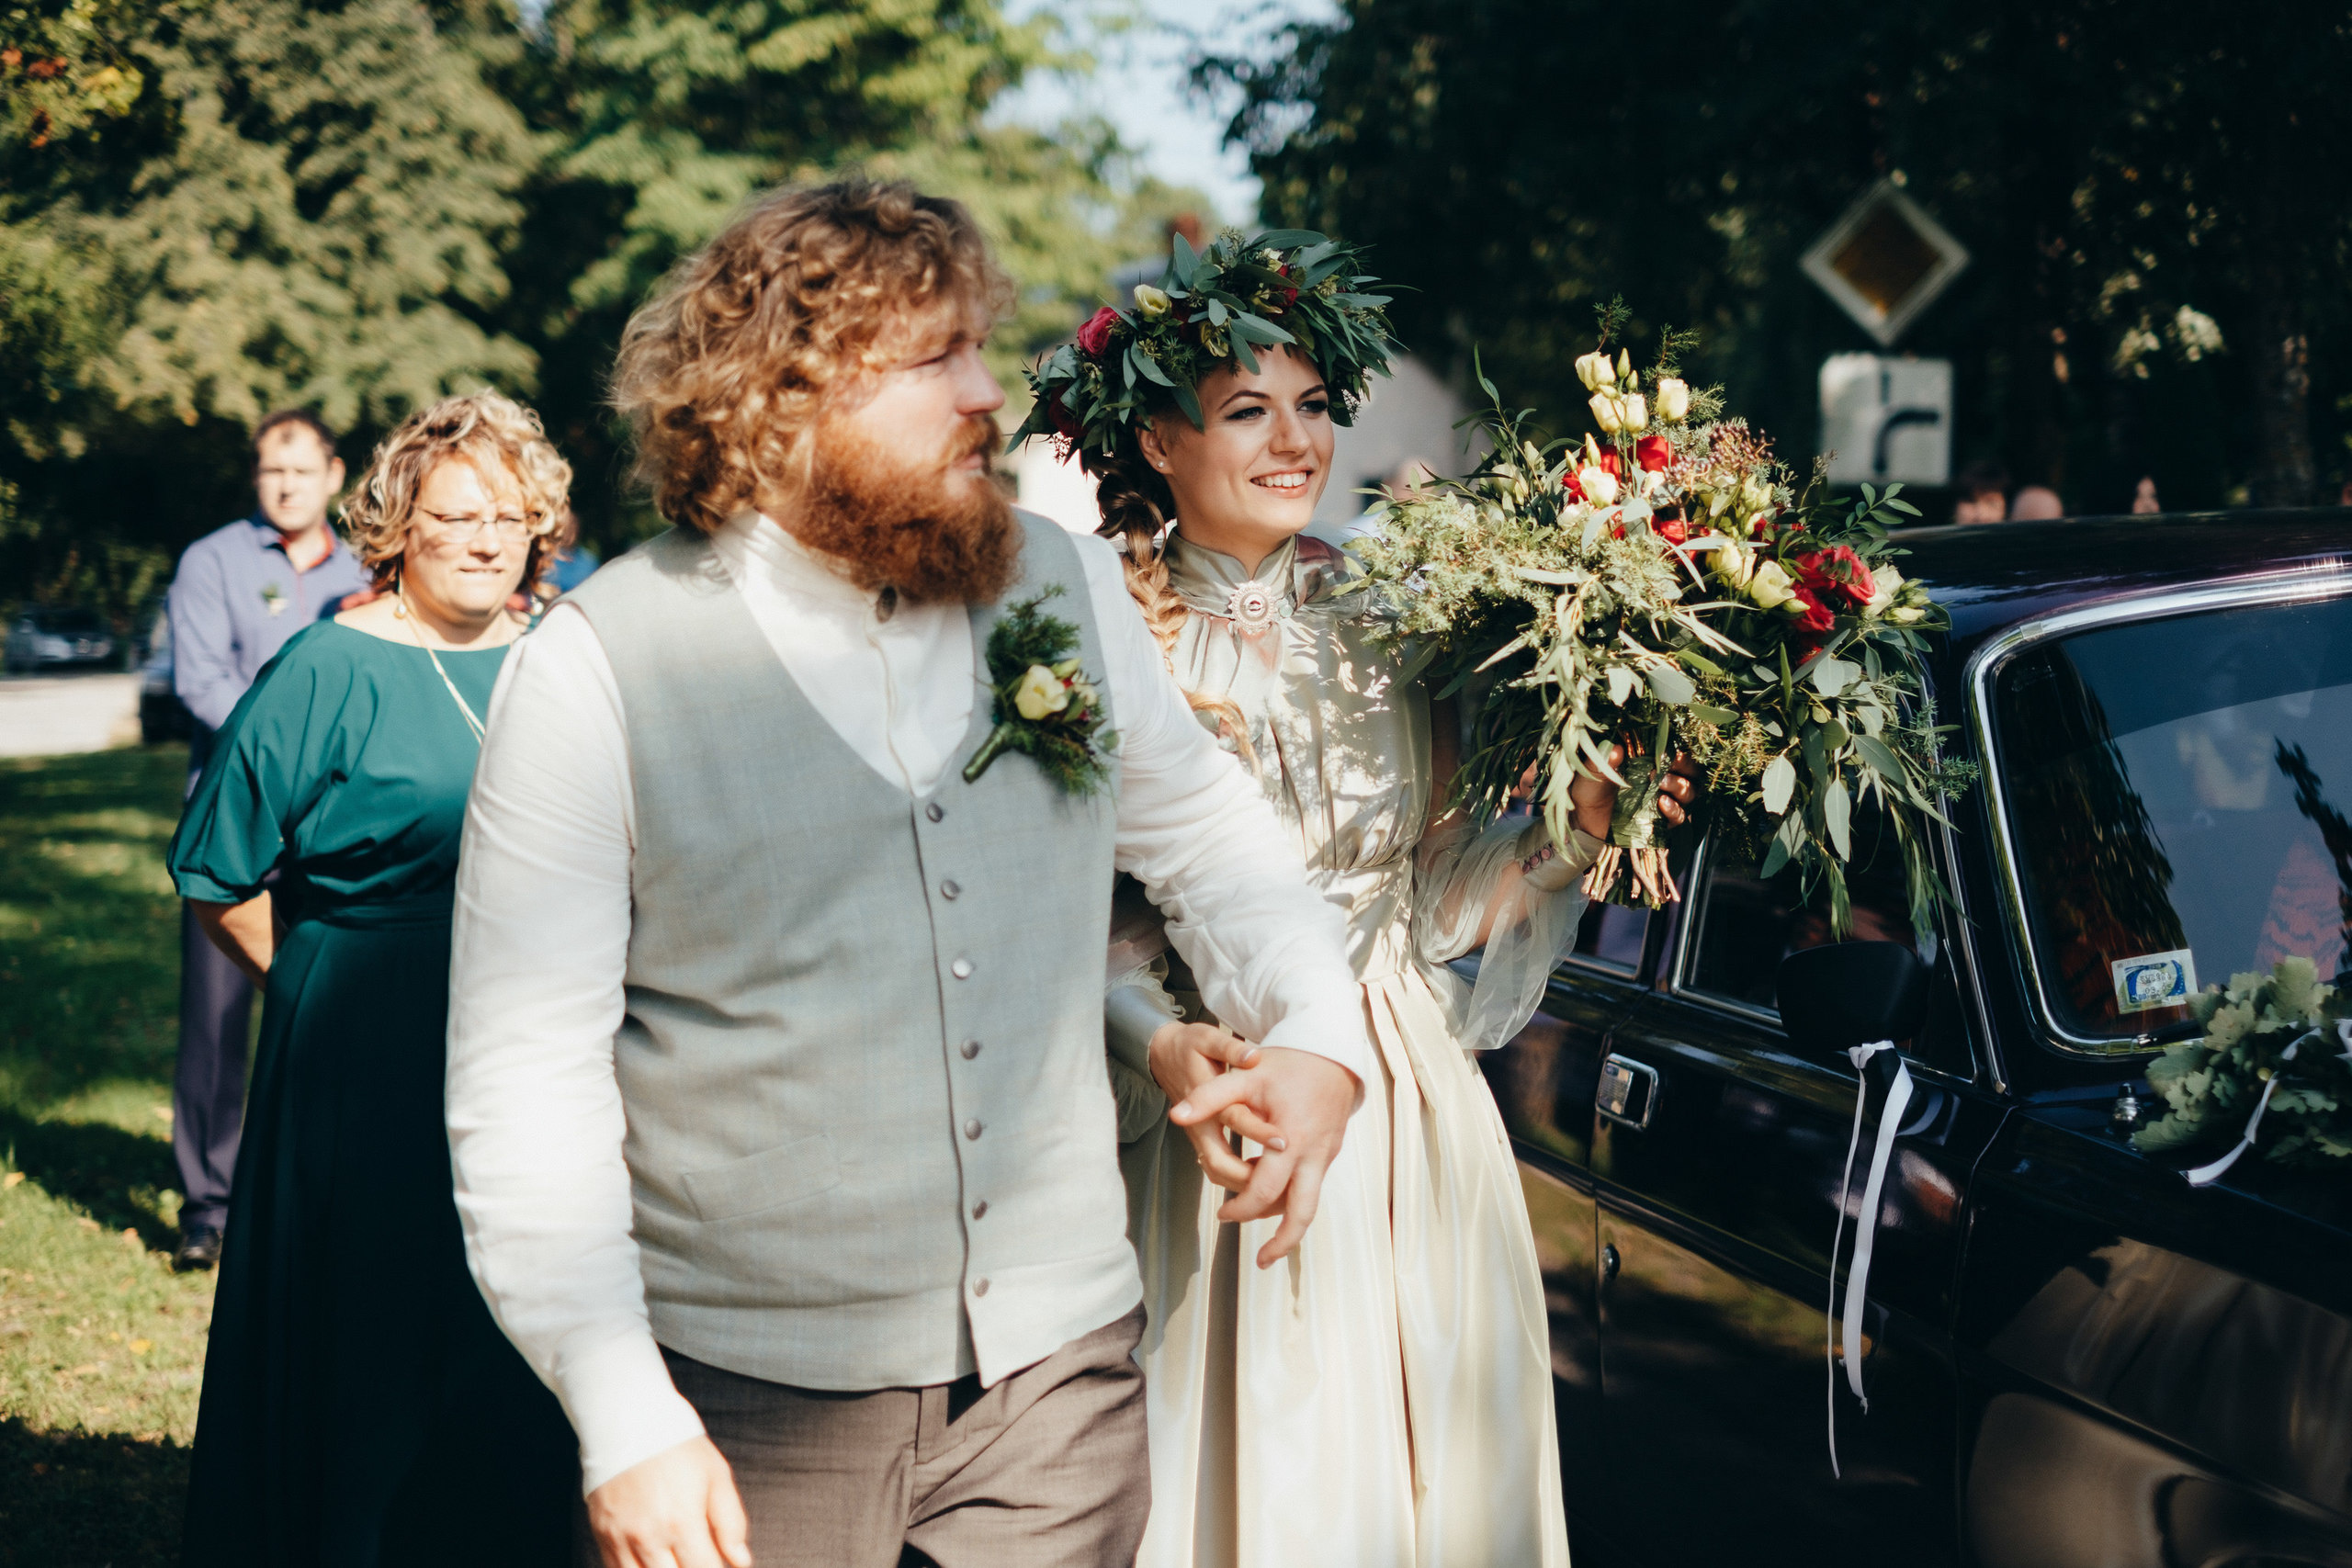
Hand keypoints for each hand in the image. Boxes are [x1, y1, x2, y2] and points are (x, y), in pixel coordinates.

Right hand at [587, 1436, 752, 1567]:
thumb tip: (741, 1560)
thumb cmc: (677, 1447)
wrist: (629, 1420)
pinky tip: (651, 1560)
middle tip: (694, 1557)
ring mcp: (621, 1537)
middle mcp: (649, 1535)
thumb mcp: (717, 1476)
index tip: (717, 1563)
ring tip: (674, 1558)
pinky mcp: (602, 1534)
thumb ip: (731, 1523)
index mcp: (682, 1521)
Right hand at [1147, 1021, 1285, 1190]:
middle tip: (1282, 1182)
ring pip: (1217, 1173)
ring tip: (1276, 1191)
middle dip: (1249, 1178)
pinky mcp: (1202, 1140)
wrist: (1162, 1056)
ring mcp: (1199, 1136)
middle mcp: (1199, 1124)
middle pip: (1219, 1164)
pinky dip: (1238, 1180)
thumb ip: (1229, 1049)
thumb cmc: (1188, 1047)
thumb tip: (1252, 1056)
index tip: (1283, 1141)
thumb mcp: (1207, 1039)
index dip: (1256, 1132)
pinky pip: (1217, 1169)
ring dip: (1243, 1186)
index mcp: (1203, 1098)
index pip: (1231, 1120)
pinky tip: (1263, 1180)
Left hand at [1170, 1047, 1356, 1266]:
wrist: (1332, 1051)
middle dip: (1282, 1242)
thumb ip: (1210, 1097)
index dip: (1241, 1208)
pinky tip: (1274, 1194)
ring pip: (1311, 1203)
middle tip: (1260, 1260)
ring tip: (1267, 1237)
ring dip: (1290, 1223)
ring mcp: (1327, 1155)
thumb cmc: (1287, 1063)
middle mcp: (1314, 1155)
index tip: (1222, 1215)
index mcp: (1292, 1141)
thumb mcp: (1246, 1076)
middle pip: (1302, 1214)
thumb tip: (1176, 1115)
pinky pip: (1313, 1185)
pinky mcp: (1332, 1151)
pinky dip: (1295, 1198)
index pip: (1264, 1190)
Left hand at [1567, 745, 1701, 840]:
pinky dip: (1674, 809)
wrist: (1584, 820)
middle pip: (1691, 771)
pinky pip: (1679, 816)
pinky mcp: (1663, 822)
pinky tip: (1662, 802)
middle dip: (1685, 765)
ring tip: (1659, 782)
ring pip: (1688, 791)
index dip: (1677, 749)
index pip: (1676, 752)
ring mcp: (1665, 801)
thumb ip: (1603, 760)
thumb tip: (1616, 749)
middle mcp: (1663, 780)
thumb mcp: (1592, 772)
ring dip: (1678, 785)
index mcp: (1650, 762)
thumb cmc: (1591, 789)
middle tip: (1668, 763)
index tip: (1669, 747)